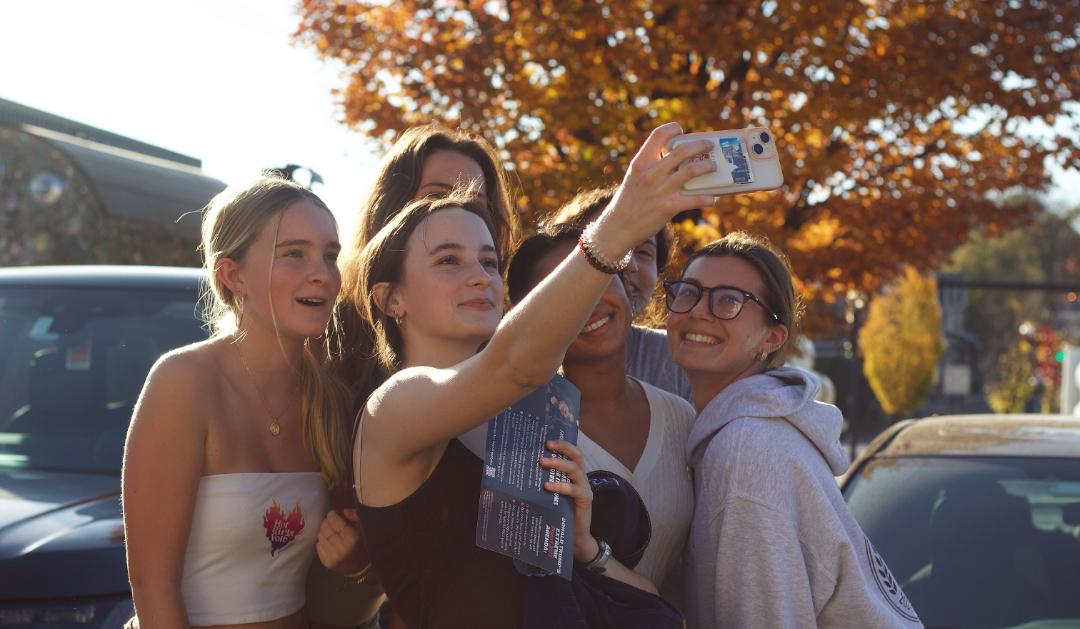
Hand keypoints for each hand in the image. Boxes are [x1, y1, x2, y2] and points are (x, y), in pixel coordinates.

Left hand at [315, 508, 367, 574]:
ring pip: (320, 536)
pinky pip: (318, 546)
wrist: (360, 568)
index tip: (333, 513)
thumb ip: (355, 516)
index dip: (332, 515)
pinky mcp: (327, 563)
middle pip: (326, 528)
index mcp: (353, 538)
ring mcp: (333, 556)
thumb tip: (343, 511)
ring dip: (322, 531)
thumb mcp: (363, 528)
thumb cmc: (363, 545)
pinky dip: (321, 541)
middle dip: (326, 522)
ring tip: (328, 530)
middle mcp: (342, 548)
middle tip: (329, 521)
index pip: (335, 521)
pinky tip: (327, 540)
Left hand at [539, 440, 599, 561]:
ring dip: (558, 464)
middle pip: (577, 456)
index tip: (547, 440)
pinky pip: (575, 490)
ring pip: (575, 470)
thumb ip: (543, 481)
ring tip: (542, 463)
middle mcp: (581, 477)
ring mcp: (585, 488)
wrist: (573, 535)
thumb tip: (519, 470)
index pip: (572, 452)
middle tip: (545, 447)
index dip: (563, 444)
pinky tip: (548, 486)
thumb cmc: (558, 512)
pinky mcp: (586, 500)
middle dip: (562, 448)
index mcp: (573, 473)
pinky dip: (561, 486)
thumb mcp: (549, 494)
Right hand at [591, 122, 716, 259]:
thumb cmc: (629, 200)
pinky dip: (707, 198)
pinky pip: (694, 199)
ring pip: (691, 171)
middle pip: (682, 151)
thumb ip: (650, 166)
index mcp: (640, 163)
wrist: (618, 227)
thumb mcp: (634, 177)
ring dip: (707, 166)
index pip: (658, 135)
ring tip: (713, 166)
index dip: (672, 129)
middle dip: (700, 145)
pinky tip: (712, 198)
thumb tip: (674, 158)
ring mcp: (660, 190)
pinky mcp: (668, 207)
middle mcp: (650, 174)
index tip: (681, 131)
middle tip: (709, 145)